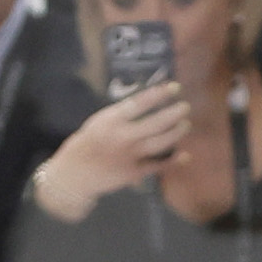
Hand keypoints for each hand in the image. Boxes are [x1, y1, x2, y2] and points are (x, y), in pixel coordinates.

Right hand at [41, 84, 189, 212]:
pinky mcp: (135, 172)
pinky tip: (185, 156)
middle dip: (174, 114)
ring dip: (176, 133)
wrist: (75, 173)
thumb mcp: (99, 122)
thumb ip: (120, 116)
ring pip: (160, 143)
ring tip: (186, 124)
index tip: (174, 88)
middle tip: (185, 107)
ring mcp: (130, 155)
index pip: (139, 103)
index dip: (159, 94)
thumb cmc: (86, 143)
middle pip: (155, 123)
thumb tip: (145, 104)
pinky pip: (158, 166)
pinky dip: (173, 161)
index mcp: (111, 120)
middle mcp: (123, 136)